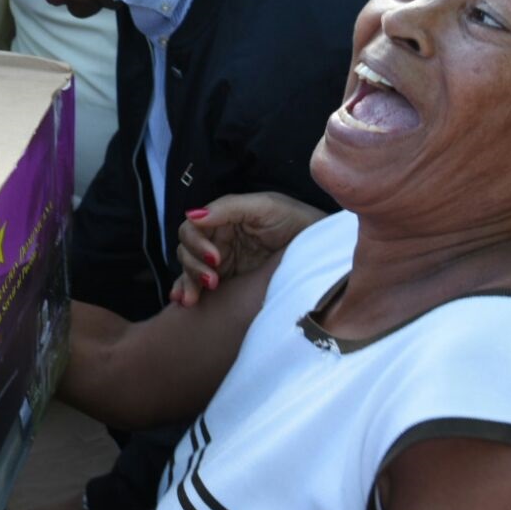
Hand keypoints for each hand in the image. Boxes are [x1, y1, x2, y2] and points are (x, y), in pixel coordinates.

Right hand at [170, 192, 325, 307]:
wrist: (327, 251)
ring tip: (194, 299)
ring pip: (189, 269)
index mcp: (225, 218)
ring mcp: (223, 261)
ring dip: (188, 282)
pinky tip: (183, 302)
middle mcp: (220, 238)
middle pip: (187, 249)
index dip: (196, 242)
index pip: (193, 227)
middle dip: (192, 265)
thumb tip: (192, 216)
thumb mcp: (266, 207)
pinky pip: (199, 286)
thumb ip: (228, 208)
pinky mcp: (230, 282)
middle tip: (213, 281)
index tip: (215, 258)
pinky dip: (186, 292)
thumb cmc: (298, 222)